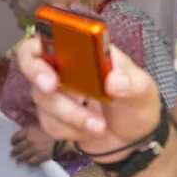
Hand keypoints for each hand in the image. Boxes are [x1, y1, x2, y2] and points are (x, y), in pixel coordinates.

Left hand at [10, 125, 55, 165]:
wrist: (67, 138)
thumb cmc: (57, 129)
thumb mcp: (43, 123)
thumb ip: (34, 128)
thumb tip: (28, 130)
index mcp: (29, 130)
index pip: (15, 137)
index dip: (13, 141)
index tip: (13, 143)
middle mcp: (29, 140)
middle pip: (17, 148)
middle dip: (14, 151)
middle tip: (13, 153)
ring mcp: (34, 149)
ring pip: (22, 156)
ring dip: (18, 158)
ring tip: (17, 160)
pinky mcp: (40, 156)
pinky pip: (30, 161)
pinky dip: (29, 162)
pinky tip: (28, 162)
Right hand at [16, 38, 160, 162]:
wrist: (132, 141)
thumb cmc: (136, 107)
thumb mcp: (144, 91)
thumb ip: (133, 83)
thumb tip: (115, 80)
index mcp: (86, 51)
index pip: (52, 34)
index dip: (43, 41)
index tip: (53, 53)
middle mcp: (65, 69)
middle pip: (32, 63)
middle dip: (39, 76)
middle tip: (51, 87)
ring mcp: (56, 94)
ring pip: (43, 99)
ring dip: (69, 115)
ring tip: (98, 125)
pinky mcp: (52, 118)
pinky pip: (48, 124)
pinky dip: (70, 130)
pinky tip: (89, 131)